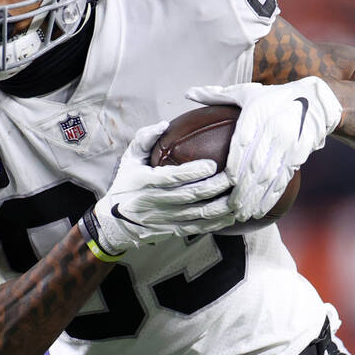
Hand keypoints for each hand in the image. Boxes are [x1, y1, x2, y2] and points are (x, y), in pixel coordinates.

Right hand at [87, 122, 236, 255]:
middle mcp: (155, 202)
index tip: (212, 164)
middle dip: (214, 187)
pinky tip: (232, 214)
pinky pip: (199, 228)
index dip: (192, 172)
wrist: (115, 222)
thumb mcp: (129, 158)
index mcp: (144, 182)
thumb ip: (145, 138)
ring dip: (221, 206)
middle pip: (190, 196)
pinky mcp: (173, 230)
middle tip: (234, 176)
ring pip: (198, 214)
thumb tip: (165, 124)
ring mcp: (165, 219)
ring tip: (240, 194)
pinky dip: (217, 222)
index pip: (171, 178)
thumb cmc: (126, 184)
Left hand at [185, 77, 341, 221]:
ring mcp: (288, 144)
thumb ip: (217, 95)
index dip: (236, 164)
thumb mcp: (247, 92)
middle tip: (230, 207)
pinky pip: (284, 179)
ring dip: (256, 198)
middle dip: (243, 189)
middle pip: (256, 165)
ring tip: (243, 213)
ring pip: (270, 176)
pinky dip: (272, 196)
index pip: (243, 143)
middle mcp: (273, 129)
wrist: (316, 101)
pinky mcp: (299, 155)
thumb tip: (188, 93)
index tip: (227, 181)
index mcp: (257, 114)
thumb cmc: (274, 97)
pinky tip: (261, 209)